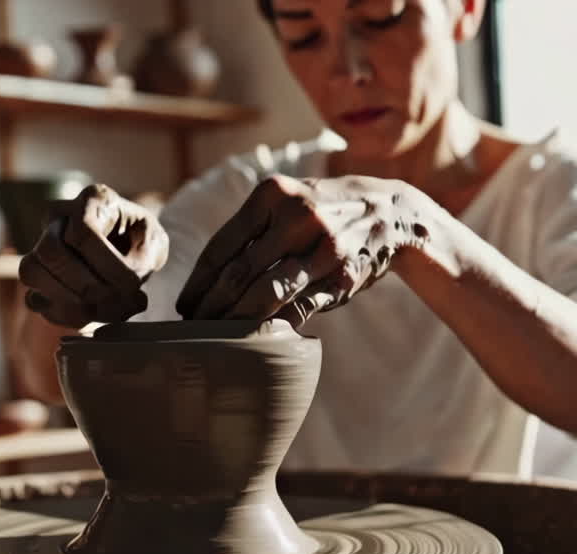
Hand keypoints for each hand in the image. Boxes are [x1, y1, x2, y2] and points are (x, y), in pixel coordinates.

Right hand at [18, 184, 168, 327]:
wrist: (131, 251)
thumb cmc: (141, 242)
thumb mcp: (154, 243)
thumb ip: (143, 262)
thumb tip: (127, 290)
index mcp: (95, 200)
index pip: (84, 233)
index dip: (108, 266)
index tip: (133, 285)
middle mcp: (60, 216)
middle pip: (50, 251)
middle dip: (85, 285)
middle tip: (112, 299)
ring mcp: (41, 243)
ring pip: (31, 271)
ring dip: (68, 300)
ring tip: (101, 309)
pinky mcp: (38, 275)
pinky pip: (34, 298)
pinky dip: (61, 314)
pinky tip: (88, 314)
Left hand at [175, 175, 432, 325]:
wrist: (391, 212)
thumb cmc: (323, 211)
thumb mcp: (288, 199)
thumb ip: (252, 229)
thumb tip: (205, 278)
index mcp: (273, 193)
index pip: (222, 247)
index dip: (198, 282)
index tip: (184, 305)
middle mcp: (298, 216)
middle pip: (239, 273)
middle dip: (211, 307)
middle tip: (194, 327)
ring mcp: (323, 247)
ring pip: (267, 294)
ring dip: (236, 320)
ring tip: (217, 335)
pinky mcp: (343, 276)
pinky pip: (300, 308)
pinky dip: (276, 326)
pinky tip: (258, 337)